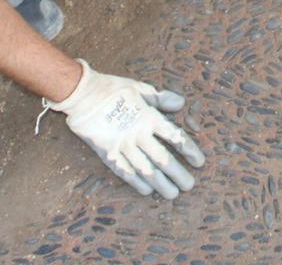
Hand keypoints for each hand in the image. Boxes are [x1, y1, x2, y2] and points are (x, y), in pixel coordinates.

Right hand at [38, 60, 205, 198]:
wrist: (82, 93)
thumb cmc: (113, 88)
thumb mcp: (140, 88)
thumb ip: (161, 98)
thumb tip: (181, 104)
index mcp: (148, 117)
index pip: (175, 137)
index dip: (189, 150)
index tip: (199, 162)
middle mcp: (137, 134)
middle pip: (163, 158)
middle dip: (178, 174)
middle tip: (189, 186)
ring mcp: (122, 145)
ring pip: (145, 169)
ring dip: (160, 183)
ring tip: (172, 194)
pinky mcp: (107, 153)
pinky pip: (124, 171)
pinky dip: (136, 182)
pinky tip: (147, 191)